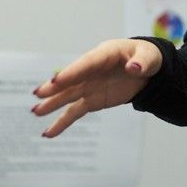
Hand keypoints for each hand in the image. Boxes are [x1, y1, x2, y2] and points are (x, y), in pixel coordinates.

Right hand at [32, 39, 161, 137]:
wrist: (147, 68)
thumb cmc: (147, 57)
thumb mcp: (150, 57)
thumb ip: (143, 62)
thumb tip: (135, 68)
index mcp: (106, 54)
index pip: (88, 63)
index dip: (73, 71)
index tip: (57, 80)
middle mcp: (93, 69)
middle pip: (73, 79)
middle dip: (56, 86)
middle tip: (39, 94)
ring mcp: (90, 85)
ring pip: (68, 95)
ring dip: (52, 103)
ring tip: (35, 111)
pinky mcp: (91, 99)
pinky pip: (74, 111)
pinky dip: (62, 122)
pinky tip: (49, 133)